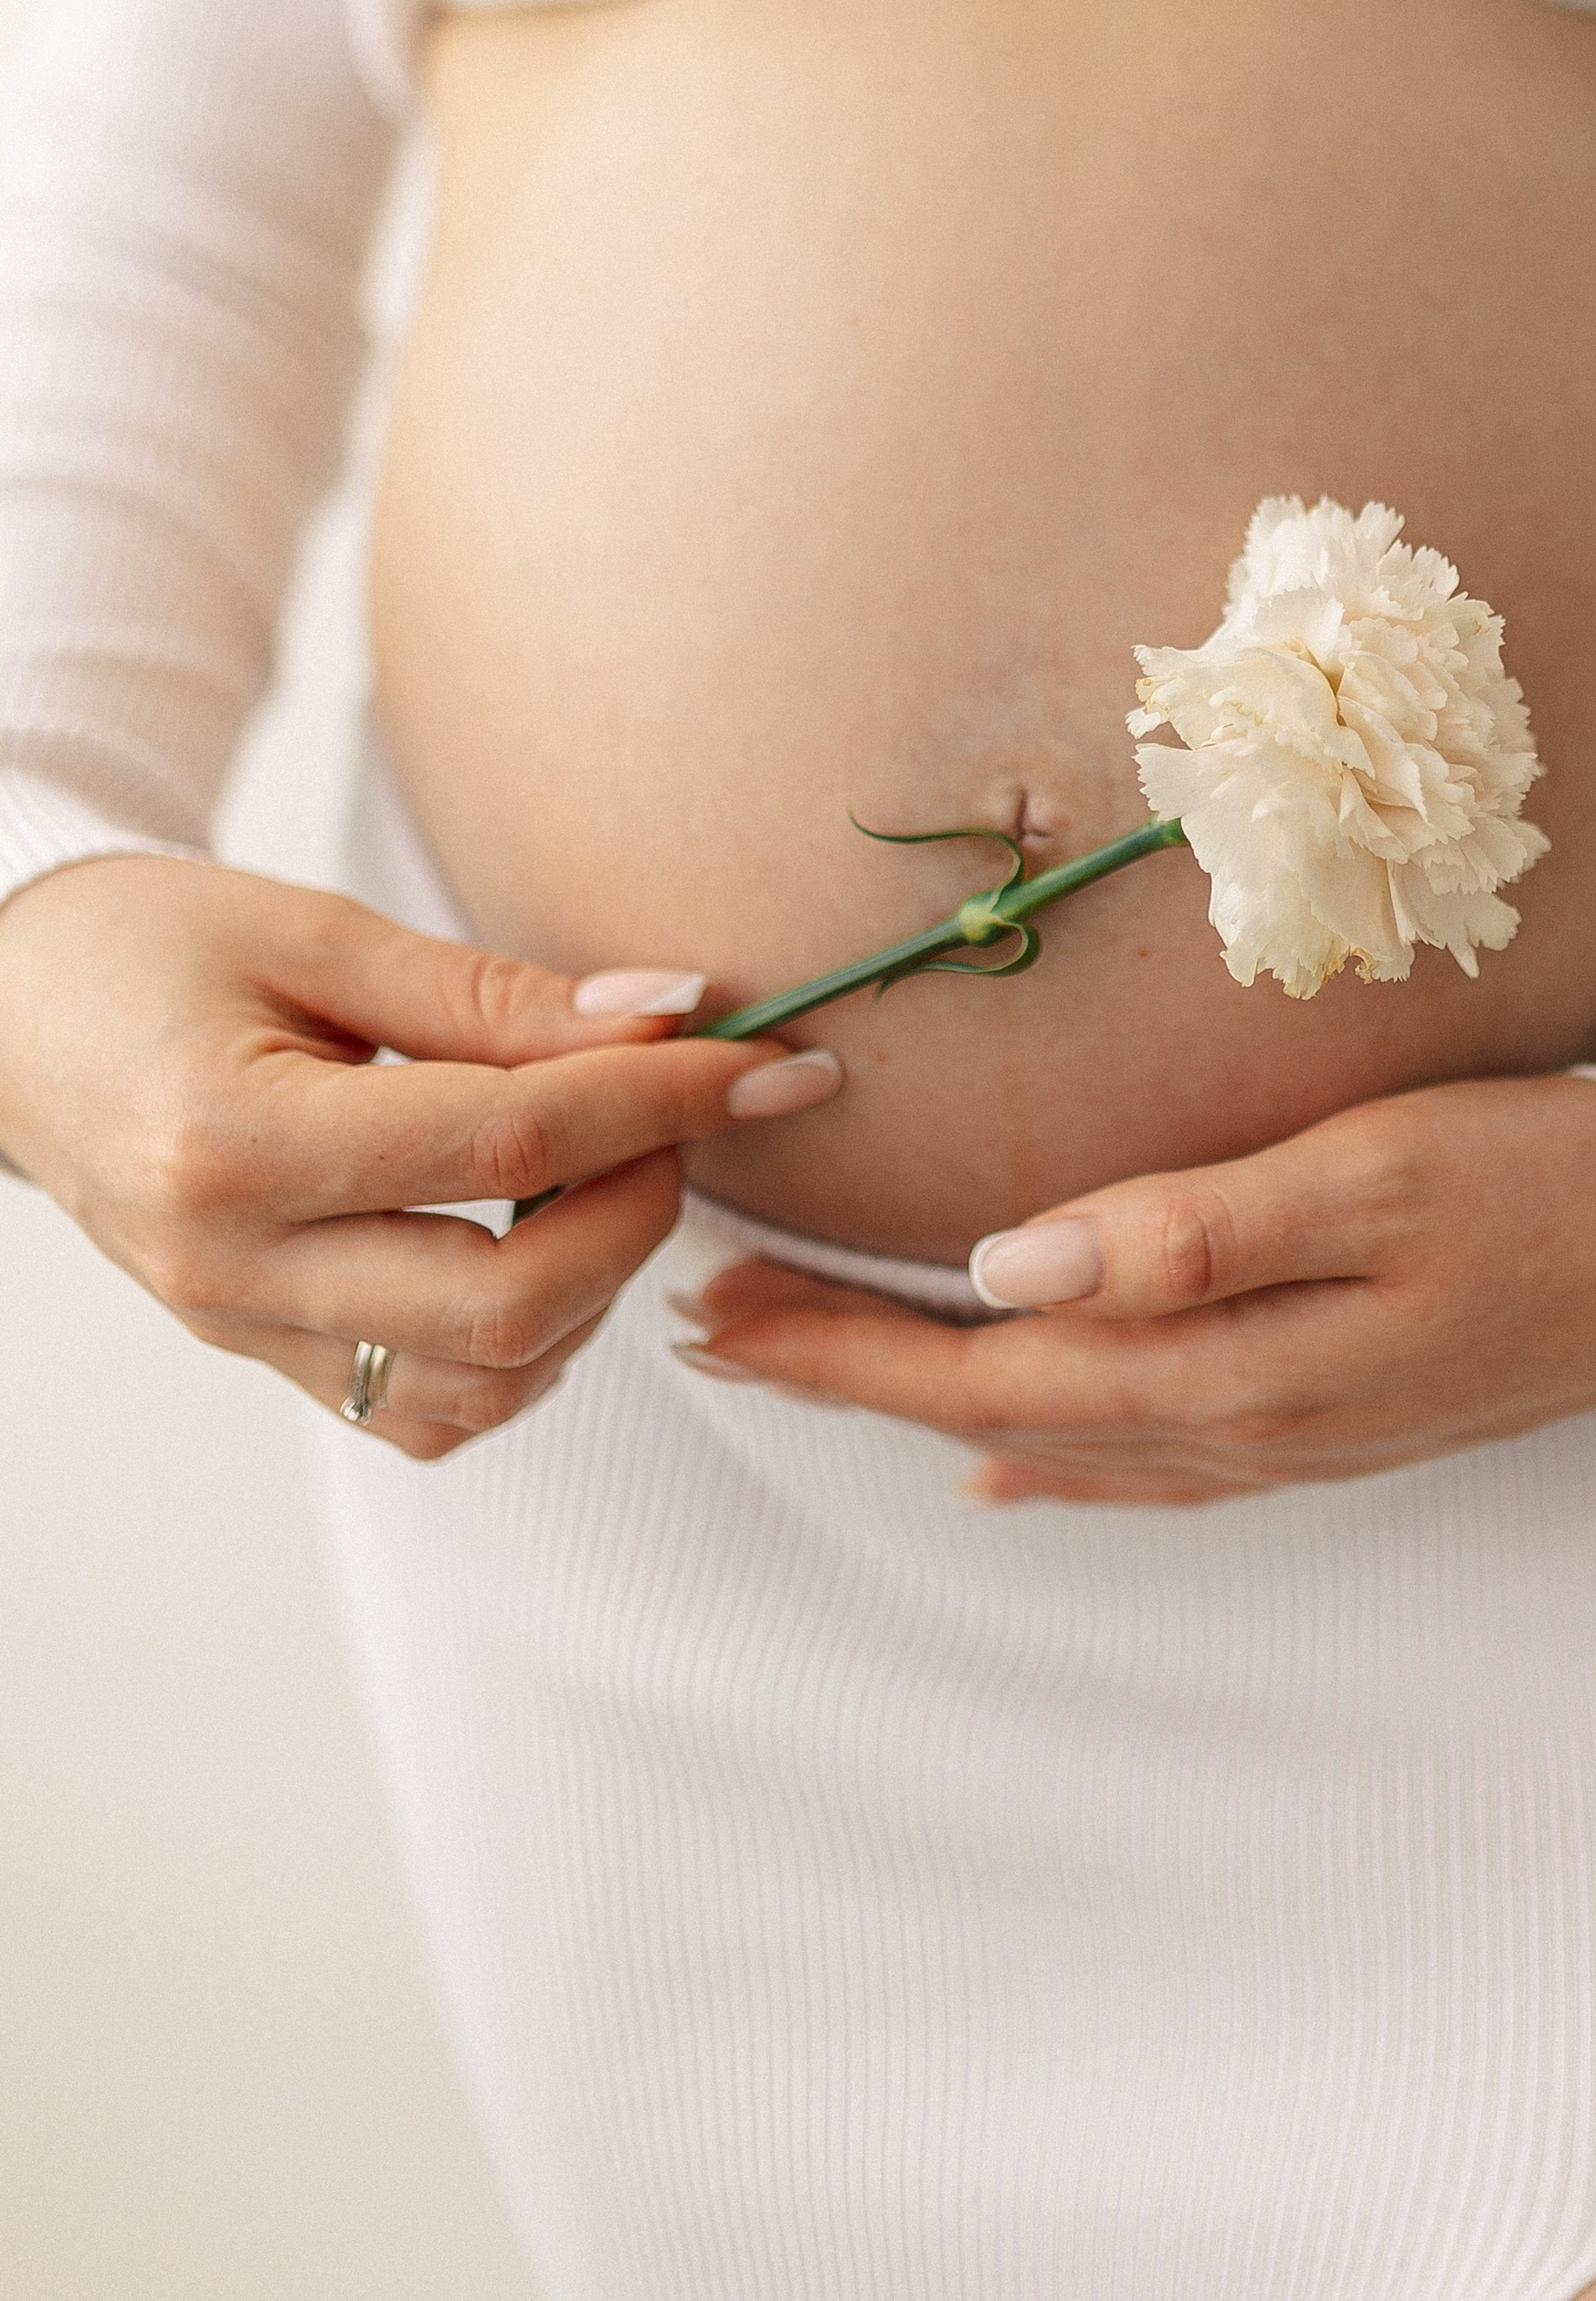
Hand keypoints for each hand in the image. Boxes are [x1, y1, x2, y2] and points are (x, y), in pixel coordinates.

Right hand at [0, 855, 840, 1462]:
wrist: (5, 1017)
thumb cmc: (147, 947)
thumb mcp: (315, 932)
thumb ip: (495, 993)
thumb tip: (672, 1018)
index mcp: (235, 1145)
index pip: (510, 1147)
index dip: (667, 1102)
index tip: (773, 1061)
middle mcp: (234, 1270)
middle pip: (513, 1302)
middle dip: (644, 1210)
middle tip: (685, 1114)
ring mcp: (244, 1334)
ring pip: (487, 1384)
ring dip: (594, 1289)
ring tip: (609, 1168)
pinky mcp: (265, 1361)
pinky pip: (431, 1407)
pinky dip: (524, 1345)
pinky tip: (540, 1238)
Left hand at [672, 1070, 1595, 1504]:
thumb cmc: (1549, 1180)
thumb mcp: (1378, 1175)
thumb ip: (1194, 1228)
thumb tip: (1007, 1272)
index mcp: (1234, 1366)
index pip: (985, 1370)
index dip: (841, 1345)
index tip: (716, 1303)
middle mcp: (1243, 1425)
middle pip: (997, 1412)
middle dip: (843, 1371)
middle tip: (706, 1325)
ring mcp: (1292, 1434)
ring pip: (1057, 1436)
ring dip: (923, 1402)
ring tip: (812, 1358)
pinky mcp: (1334, 1415)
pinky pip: (1148, 1459)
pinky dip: (1054, 1454)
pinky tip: (1007, 1456)